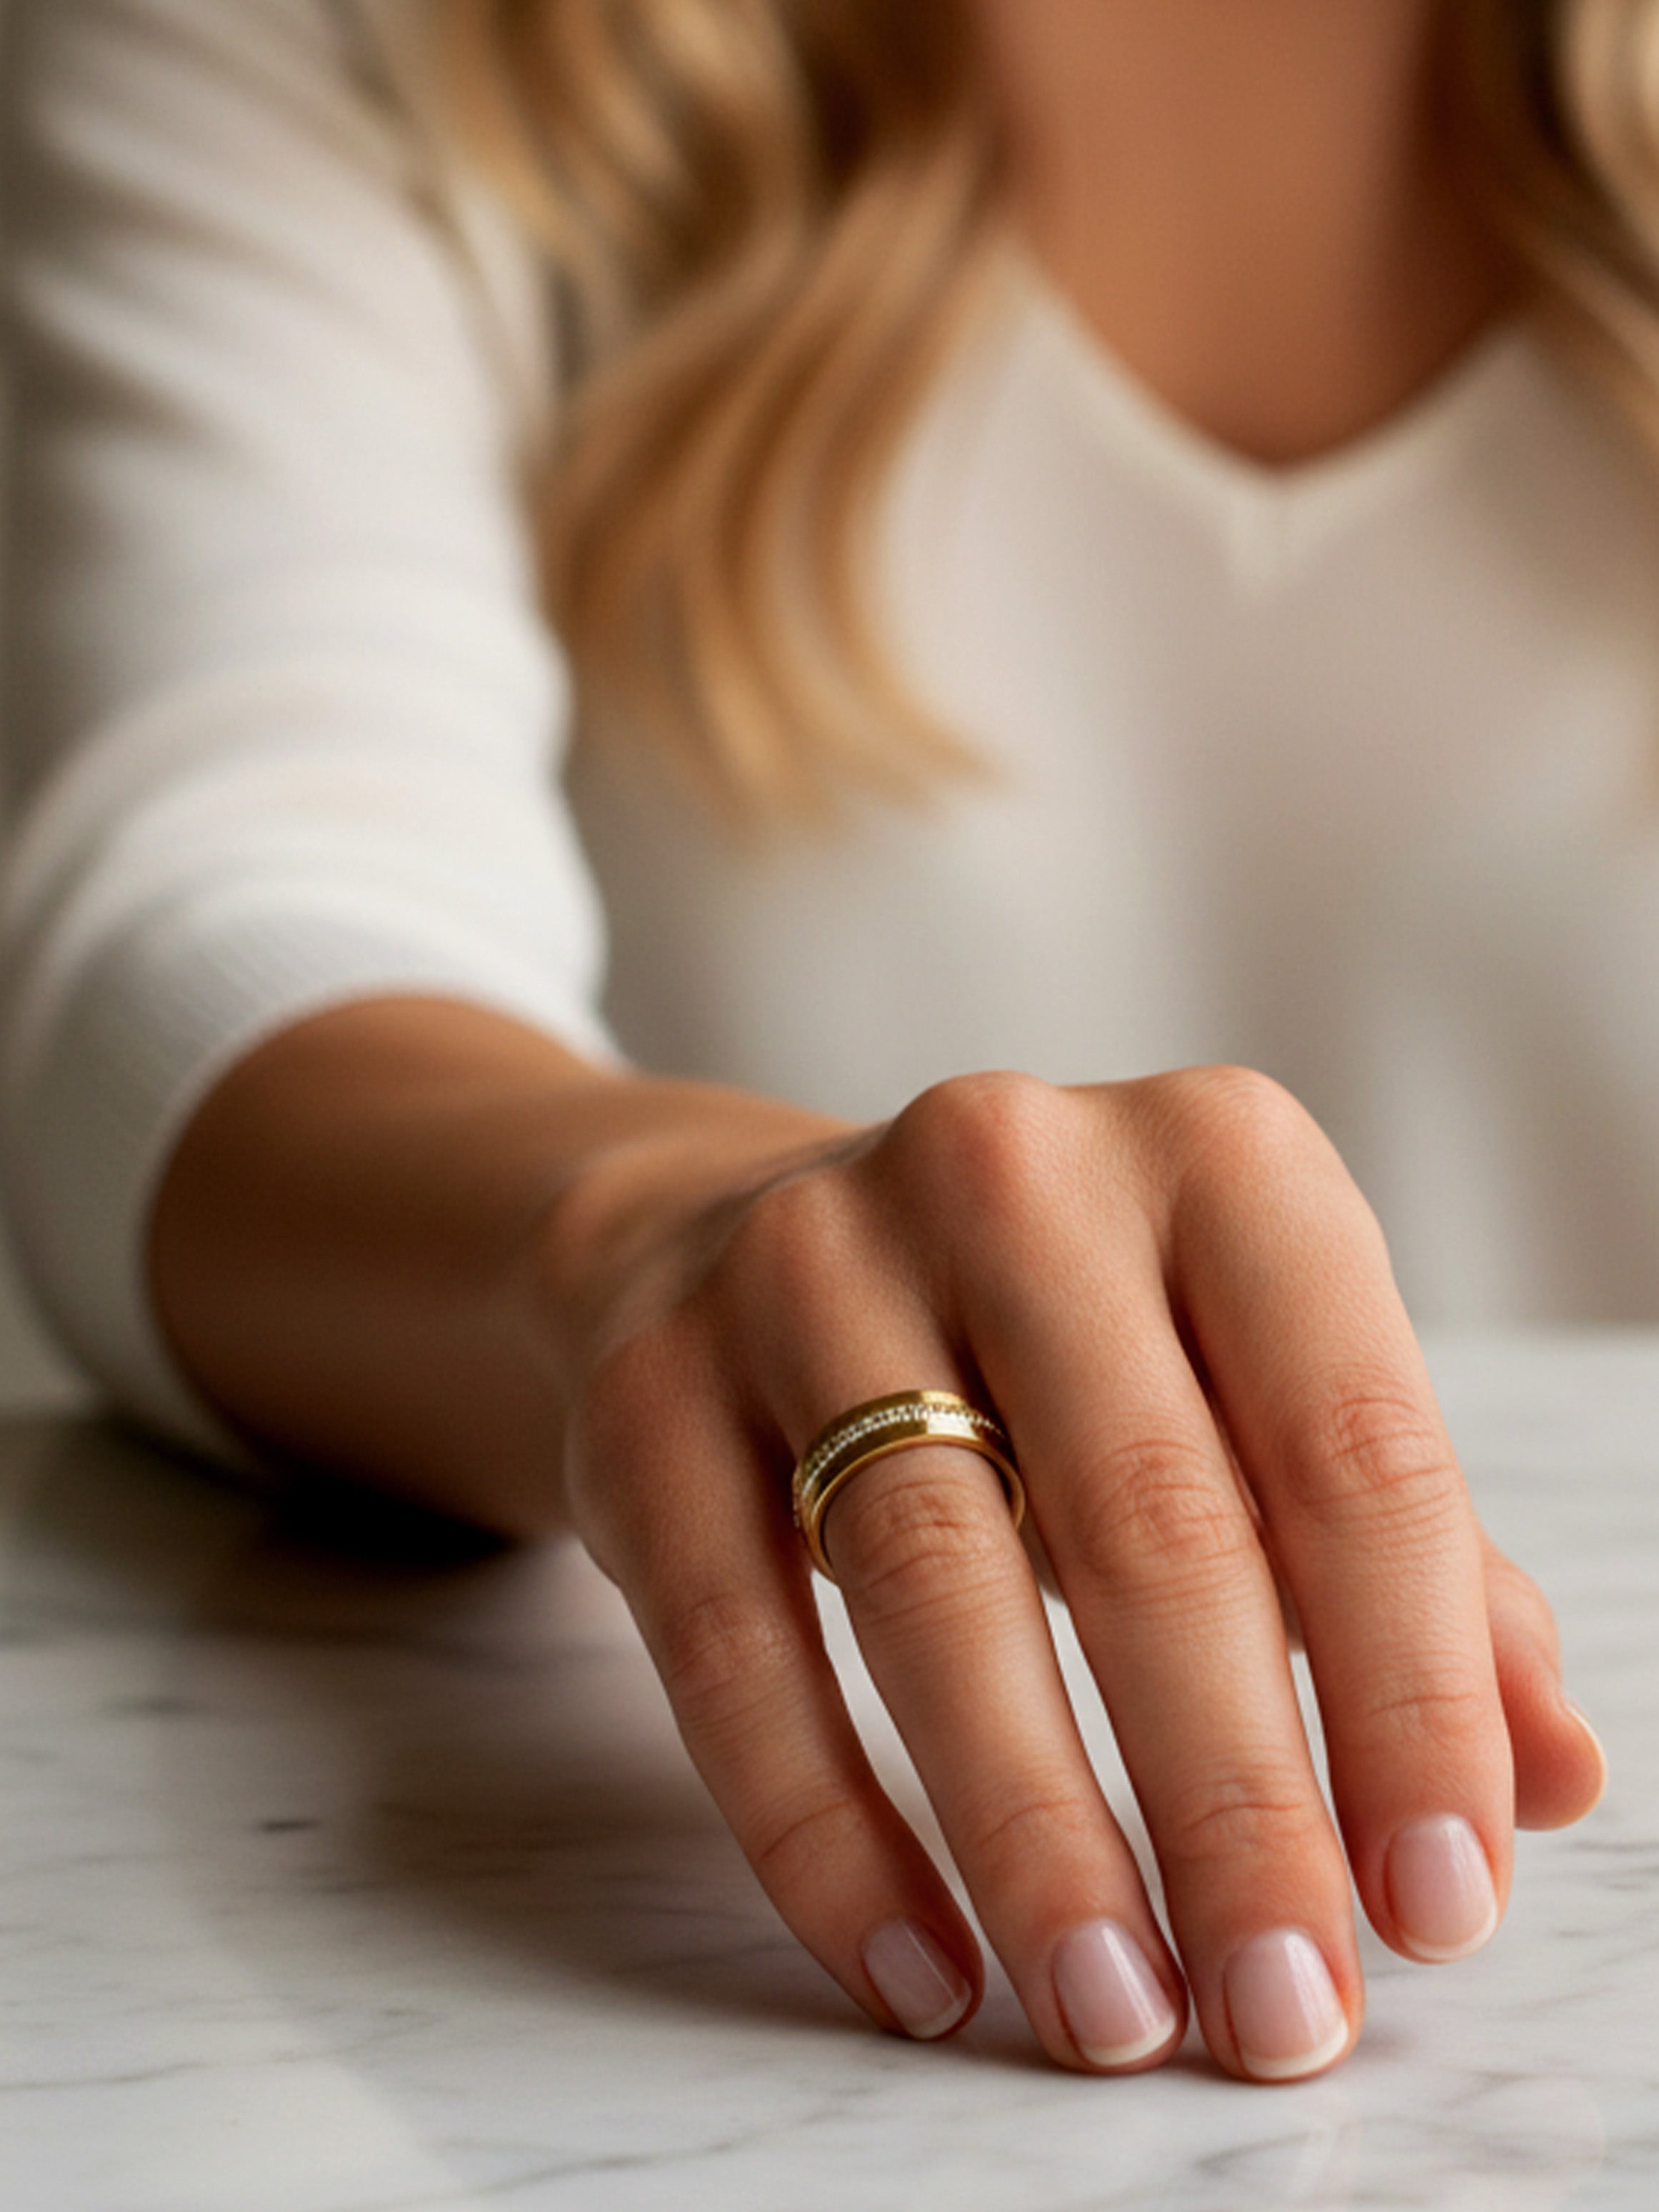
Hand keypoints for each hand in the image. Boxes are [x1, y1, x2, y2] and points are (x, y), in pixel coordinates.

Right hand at [555, 1065, 1605, 2080]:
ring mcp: (808, 1262)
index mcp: (1215, 1158)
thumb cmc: (1063, 1347)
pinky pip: (736, 1640)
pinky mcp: (652, 1383)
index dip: (1409, 1692)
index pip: (1349, 1441)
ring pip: (931, 1579)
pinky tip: (922, 1965)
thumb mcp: (1250, 1397)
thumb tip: (1546, 1774)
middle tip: (1284, 2004)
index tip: (1436, 1904)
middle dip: (1234, 1797)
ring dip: (1038, 1832)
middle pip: (1146, 1516)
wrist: (749, 1242)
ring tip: (1114, 2010)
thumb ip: (1412, 1568)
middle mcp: (1009, 1168)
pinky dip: (829, 1829)